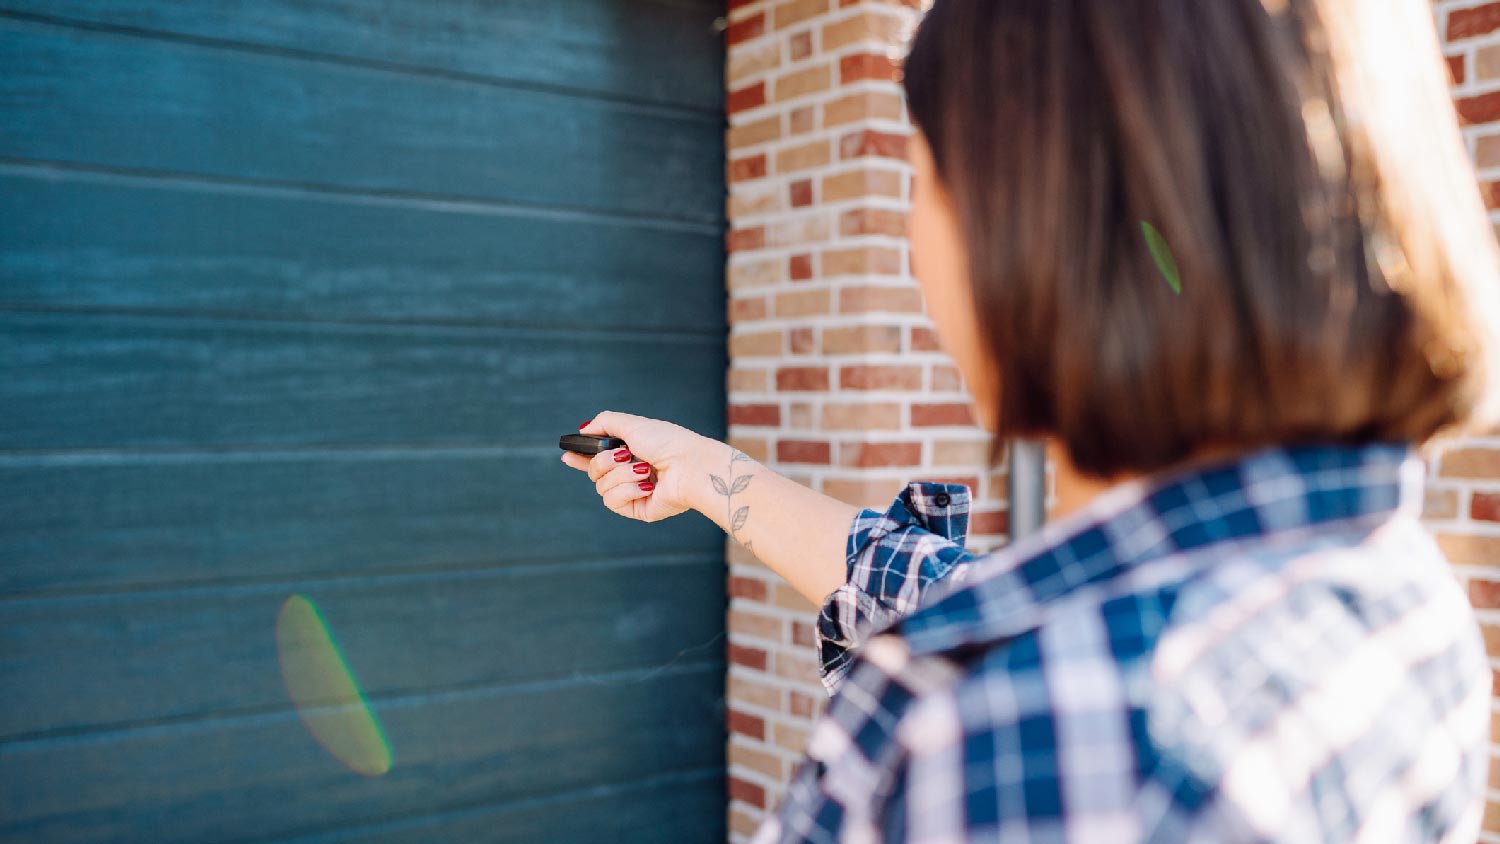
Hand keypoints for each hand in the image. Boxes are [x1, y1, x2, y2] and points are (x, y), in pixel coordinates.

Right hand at [559, 410, 716, 522]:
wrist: (690, 466)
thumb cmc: (667, 443)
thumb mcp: (632, 424)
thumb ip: (605, 423)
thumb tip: (584, 429)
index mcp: (631, 452)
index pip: (598, 458)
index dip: (580, 458)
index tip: (567, 454)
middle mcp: (631, 472)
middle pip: (593, 472)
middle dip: (605, 462)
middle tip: (625, 455)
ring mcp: (633, 492)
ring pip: (600, 486)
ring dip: (621, 474)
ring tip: (644, 469)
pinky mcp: (637, 509)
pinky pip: (612, 501)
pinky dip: (627, 490)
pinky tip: (645, 485)